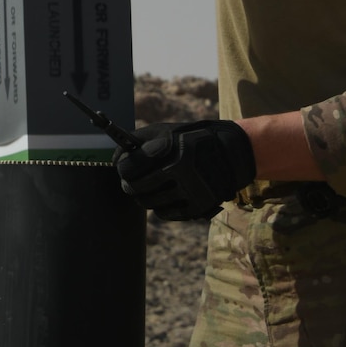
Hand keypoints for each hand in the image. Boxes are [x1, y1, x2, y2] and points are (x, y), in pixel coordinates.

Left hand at [115, 120, 255, 220]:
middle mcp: (181, 172)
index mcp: (171, 150)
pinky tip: (164, 196)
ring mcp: (190, 192)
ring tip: (148, 188)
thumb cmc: (190, 141)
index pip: (130, 166)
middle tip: (129, 182)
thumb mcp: (166, 131)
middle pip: (135, 188)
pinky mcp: (198, 207)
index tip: (123, 168)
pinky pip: (164, 214)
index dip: (122, 168)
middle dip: (129, 184)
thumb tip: (114, 159)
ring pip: (148, 203)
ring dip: (143, 196)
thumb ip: (138, 141)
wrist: (231, 155)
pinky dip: (159, 207)